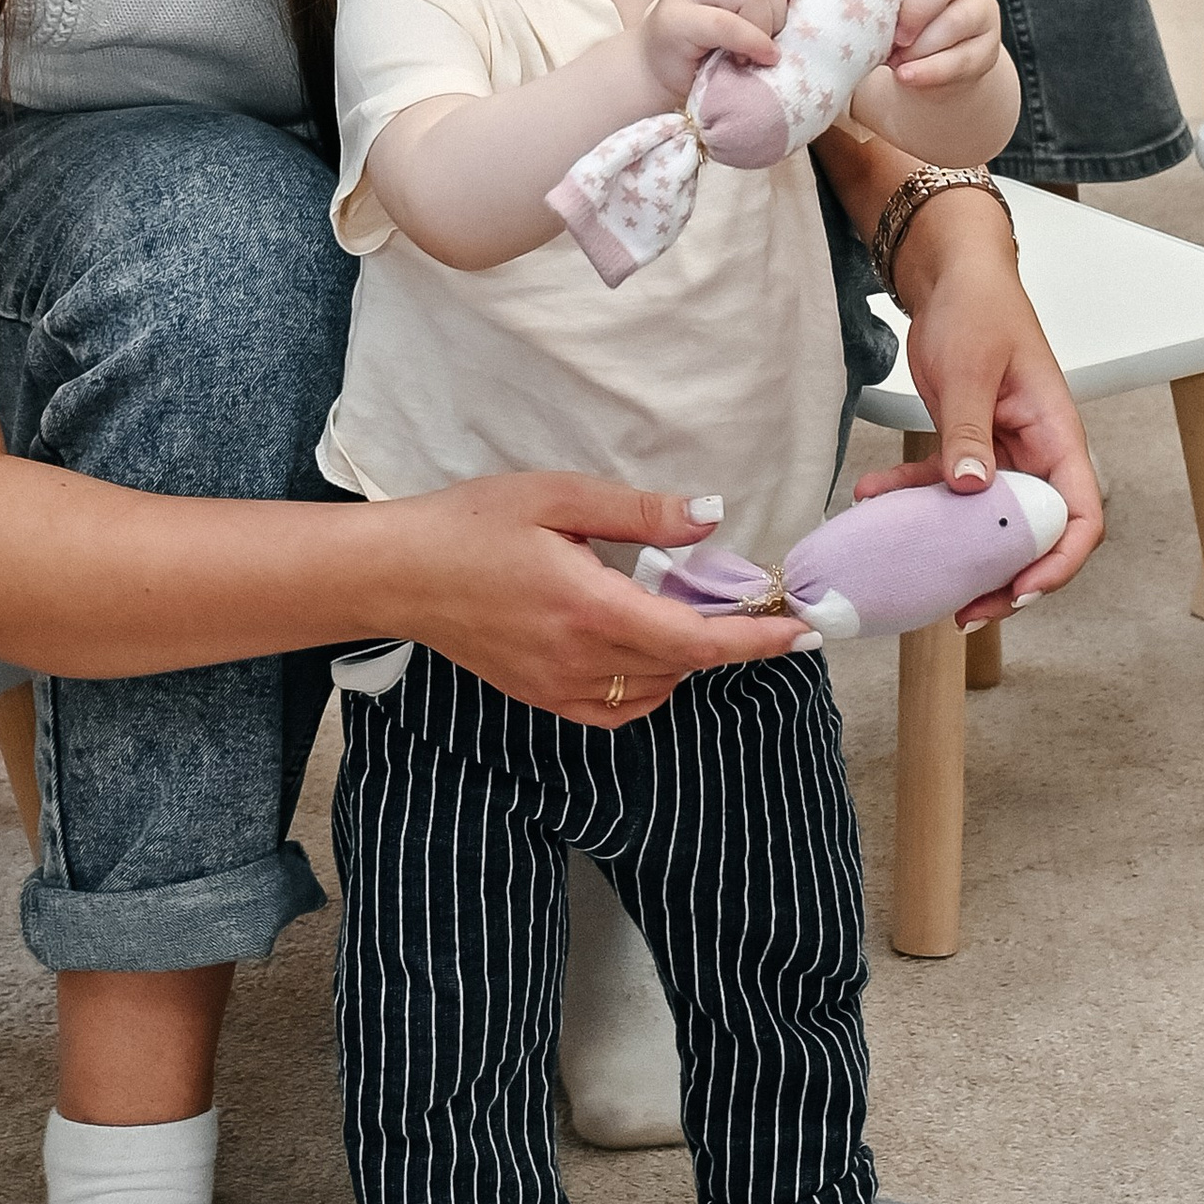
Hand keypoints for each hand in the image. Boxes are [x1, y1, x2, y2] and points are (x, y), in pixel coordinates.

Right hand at [391, 471, 816, 725]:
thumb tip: (711, 515)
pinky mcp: (542, 698)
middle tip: (741, 590)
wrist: (399, 574)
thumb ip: (640, 512)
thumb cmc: (472, 524)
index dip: (757, 640)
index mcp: (590, 609)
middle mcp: (581, 661)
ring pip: (655, 689)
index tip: (804, 631)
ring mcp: (560, 687)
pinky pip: (618, 707)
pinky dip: (648, 683)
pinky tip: (640, 643)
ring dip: (685, 655)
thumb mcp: (558, 496)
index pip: (696, 640)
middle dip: (725, 634)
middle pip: (683, 665)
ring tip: (684, 607)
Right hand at [642, 0, 804, 104]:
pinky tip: (754, 59)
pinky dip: (751, 43)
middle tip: (767, 39)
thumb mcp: (744, 8)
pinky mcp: (673, 18)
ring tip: (755, 51)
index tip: (787, 10)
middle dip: (779, 12)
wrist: (656, 72)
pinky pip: (727, 24)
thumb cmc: (710, 43)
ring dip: (764, 28)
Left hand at [848, 188, 1101, 609]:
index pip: (1081, 514)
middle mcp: (1037, 452)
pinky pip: (946, 488)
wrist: (951, 274)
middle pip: (1035, 532)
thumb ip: (969, 431)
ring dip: (957, 553)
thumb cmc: (978, 307)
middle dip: (1005, 577)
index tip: (1019, 589)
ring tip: (921, 584)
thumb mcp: (970, 369)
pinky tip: (869, 500)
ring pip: (987, 521)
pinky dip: (913, 500)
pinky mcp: (969, 445)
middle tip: (966, 611)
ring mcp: (1004, 452)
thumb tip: (971, 491)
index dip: (1058, 561)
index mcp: (1058, 434)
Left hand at [876, 0, 1002, 98]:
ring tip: (896, 59)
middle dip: (915, 6)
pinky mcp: (986, 50)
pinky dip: (929, 71)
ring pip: (956, 21)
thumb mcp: (880, 4)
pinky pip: (961, 59)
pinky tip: (906, 75)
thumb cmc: (896, 30)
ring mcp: (980, 13)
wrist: (928, 73)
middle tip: (892, 34)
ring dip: (919, 45)